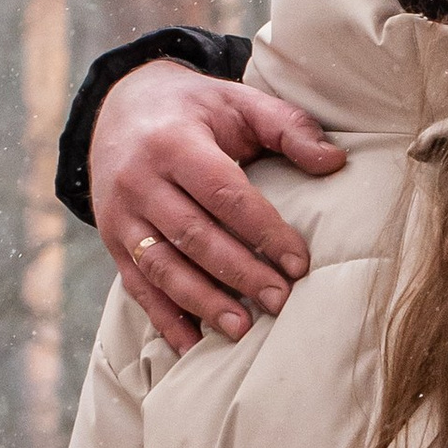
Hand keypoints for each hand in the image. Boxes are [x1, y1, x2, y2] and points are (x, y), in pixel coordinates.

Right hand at [91, 61, 334, 351]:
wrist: (119, 109)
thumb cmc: (195, 110)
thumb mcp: (239, 102)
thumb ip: (288, 126)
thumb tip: (335, 161)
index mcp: (174, 142)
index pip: (224, 194)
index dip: (263, 231)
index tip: (300, 263)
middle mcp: (139, 180)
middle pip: (193, 235)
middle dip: (239, 273)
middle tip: (280, 302)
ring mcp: (120, 215)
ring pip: (161, 266)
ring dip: (202, 302)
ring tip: (242, 330)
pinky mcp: (112, 241)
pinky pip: (137, 285)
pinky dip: (164, 318)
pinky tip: (193, 346)